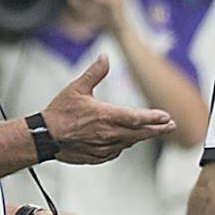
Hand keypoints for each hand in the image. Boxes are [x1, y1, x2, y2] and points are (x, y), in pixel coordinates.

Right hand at [42, 56, 173, 163]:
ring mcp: (105, 147)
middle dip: (157, 129)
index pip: (137, 118)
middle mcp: (109, 134)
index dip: (154, 118)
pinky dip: (124, 144)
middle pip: (140, 133)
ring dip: (142, 137)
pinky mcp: (99, 156)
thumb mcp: (77, 88)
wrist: (44, 137)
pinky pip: (117, 151)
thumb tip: (105, 58)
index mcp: (106, 116)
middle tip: (171, 126)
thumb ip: (95, 73)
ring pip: (130, 142)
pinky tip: (127, 140)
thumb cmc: (59, 114)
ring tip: (154, 131)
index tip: (167, 117)